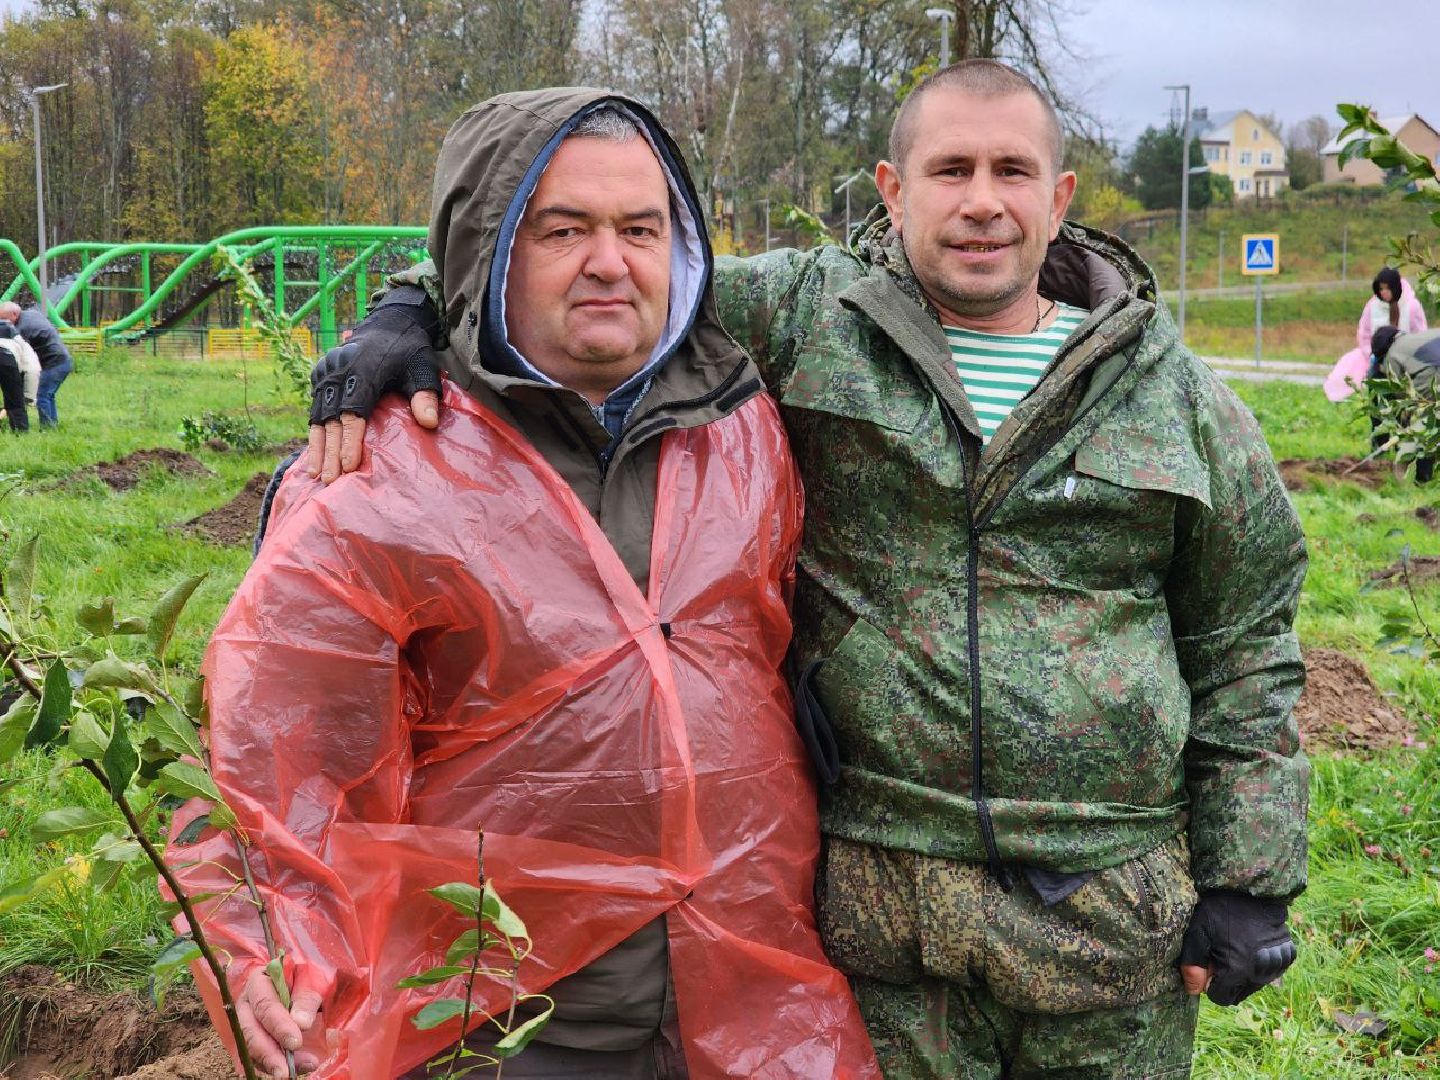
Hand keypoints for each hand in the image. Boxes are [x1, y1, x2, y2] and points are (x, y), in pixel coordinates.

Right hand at [234, 964, 328, 1076]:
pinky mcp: (254, 1039)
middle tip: (285, 1072)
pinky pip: (256, 1057)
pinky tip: (293, 1070)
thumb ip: (307, 996)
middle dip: (268, 1054)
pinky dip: (271, 1067)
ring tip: (292, 1074)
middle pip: (251, 1031)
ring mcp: (247, 1022)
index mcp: (259, 981)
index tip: (295, 1043)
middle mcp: (247, 1004)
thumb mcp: (315, 977)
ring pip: (250, 1048)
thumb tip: (300, 1023)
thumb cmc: (311, 974)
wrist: (310, 981)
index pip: (264, 1005)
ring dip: (270, 1064)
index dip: (278, 1026)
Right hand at [306, 289, 442, 482]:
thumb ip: (425, 394)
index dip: (350, 439)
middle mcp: (339, 370)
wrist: (389, 321)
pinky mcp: (320, 374)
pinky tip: (314, 456)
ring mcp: (326, 371)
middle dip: (330, 450)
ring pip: (319, 414)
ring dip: (318, 446)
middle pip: (332, 417)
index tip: (349, 465)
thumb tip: (429, 423)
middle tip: (330, 480)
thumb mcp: (423, 367)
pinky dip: (315, 432)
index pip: (354, 410)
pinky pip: (315, 407)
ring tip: (316, 474)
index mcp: (363, 369)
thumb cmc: (410, 350)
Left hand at [1178, 890, 1295, 1004]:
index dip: (1210, 985)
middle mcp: (1261, 971)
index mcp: (1238, 969)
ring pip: (1256, 983)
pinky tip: (1253, 945)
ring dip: (1244, 974)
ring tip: (1235, 947)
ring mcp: (1278, 963)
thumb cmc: (1220, 908)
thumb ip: (1192, 963)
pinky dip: (1262, 963)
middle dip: (1227, 981)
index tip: (1208, 966)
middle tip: (1220, 955)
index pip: (1221, 998)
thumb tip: (1193, 990)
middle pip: (1239, 993)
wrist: (1252, 887)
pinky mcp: (1289, 953)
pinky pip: (1273, 970)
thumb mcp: (1197, 931)